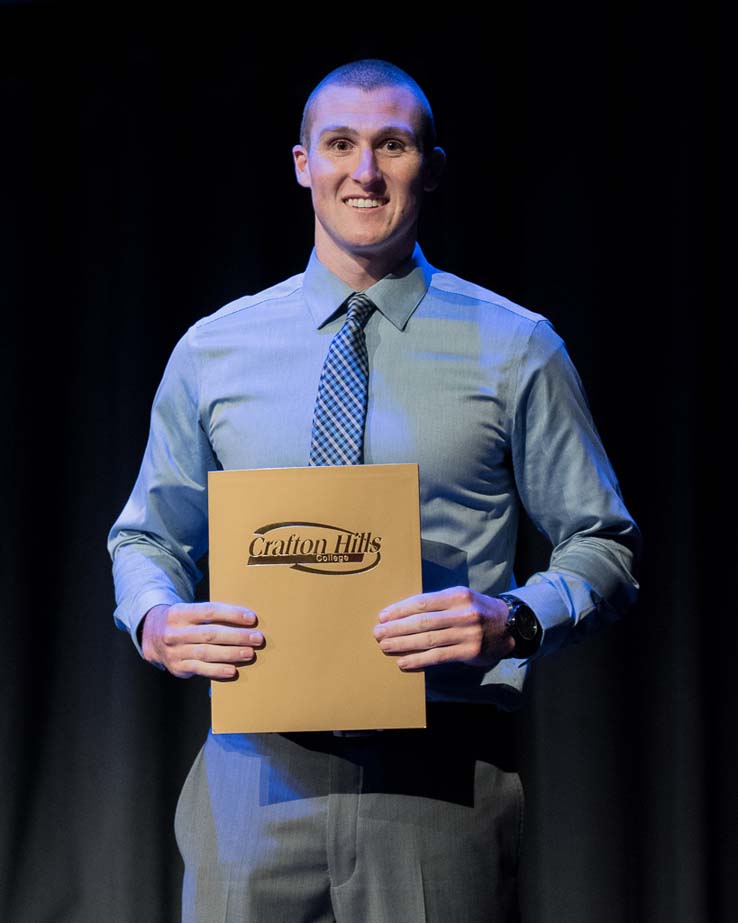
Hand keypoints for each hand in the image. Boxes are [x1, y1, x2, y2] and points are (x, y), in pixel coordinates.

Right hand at [141, 602, 263, 679]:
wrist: (151, 636)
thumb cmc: (182, 621)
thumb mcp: (189, 611)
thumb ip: (211, 615)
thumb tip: (244, 620)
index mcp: (180, 613)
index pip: (209, 611)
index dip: (232, 614)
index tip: (252, 618)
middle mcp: (174, 632)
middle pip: (211, 634)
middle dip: (237, 636)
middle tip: (257, 638)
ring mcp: (174, 651)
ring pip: (207, 653)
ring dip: (231, 653)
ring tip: (250, 653)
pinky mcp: (177, 667)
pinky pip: (200, 669)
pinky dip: (218, 670)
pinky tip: (233, 670)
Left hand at [372, 586, 513, 670]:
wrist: (510, 626)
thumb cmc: (478, 610)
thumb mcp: (461, 598)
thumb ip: (438, 604)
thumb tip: (404, 614)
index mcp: (457, 596)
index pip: (422, 602)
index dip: (400, 610)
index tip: (383, 616)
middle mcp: (462, 613)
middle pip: (422, 621)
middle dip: (397, 628)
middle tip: (377, 633)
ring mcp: (466, 633)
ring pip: (428, 639)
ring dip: (403, 643)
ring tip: (385, 646)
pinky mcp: (468, 652)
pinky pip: (438, 656)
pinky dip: (418, 659)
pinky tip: (403, 661)